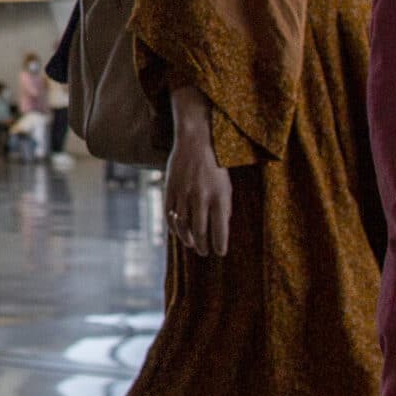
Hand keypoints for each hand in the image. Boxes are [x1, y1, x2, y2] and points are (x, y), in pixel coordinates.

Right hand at [164, 133, 230, 257]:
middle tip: (204, 253)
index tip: (220, 253)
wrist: (196, 142)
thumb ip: (224, 208)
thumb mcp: (226, 187)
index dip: (220, 245)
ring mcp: (184, 193)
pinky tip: (178, 232)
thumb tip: (220, 231)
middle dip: (203, 246)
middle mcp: (201, 197)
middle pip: (200, 231)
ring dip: (188, 239)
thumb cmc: (216, 166)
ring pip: (183, 225)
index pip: (220, 230)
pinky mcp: (170, 189)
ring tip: (192, 245)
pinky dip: (174, 227)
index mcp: (220, 197)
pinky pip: (169, 214)